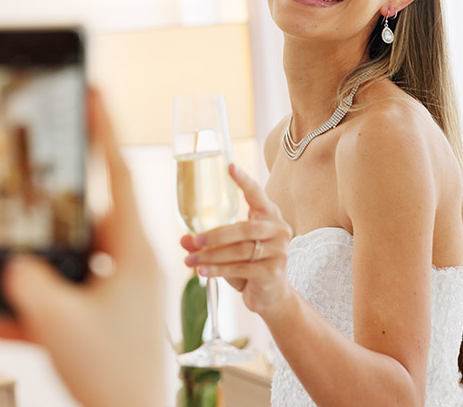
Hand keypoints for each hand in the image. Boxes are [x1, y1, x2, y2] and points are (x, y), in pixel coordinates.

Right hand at [0, 89, 165, 406]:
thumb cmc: (114, 374)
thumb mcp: (59, 323)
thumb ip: (28, 284)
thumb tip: (9, 263)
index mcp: (132, 252)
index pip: (118, 174)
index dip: (104, 131)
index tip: (94, 95)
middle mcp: (126, 265)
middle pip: (83, 216)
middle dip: (47, 206)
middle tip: (22, 184)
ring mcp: (113, 292)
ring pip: (67, 260)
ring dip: (33, 263)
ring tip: (2, 256)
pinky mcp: (98, 319)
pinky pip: (58, 300)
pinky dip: (28, 307)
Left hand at [180, 164, 292, 315]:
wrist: (271, 296)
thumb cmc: (249, 266)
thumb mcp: (227, 251)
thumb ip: (207, 243)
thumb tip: (183, 239)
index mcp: (269, 216)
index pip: (258, 194)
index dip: (244, 181)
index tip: (229, 166)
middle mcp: (279, 230)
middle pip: (244, 228)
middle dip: (215, 235)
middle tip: (193, 240)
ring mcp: (279, 252)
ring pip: (240, 250)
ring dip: (211, 256)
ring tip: (189, 260)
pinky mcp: (273, 272)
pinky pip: (241, 268)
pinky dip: (218, 270)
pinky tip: (202, 271)